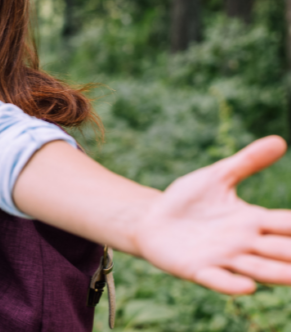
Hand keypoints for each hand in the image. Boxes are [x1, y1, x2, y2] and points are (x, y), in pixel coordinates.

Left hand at [134, 135, 290, 293]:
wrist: (151, 219)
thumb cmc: (187, 200)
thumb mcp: (218, 177)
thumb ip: (247, 162)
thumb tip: (279, 140)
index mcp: (252, 221)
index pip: (286, 225)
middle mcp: (243, 243)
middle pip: (278, 250)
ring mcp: (222, 258)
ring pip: (257, 269)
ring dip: (276, 273)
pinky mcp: (198, 270)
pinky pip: (219, 280)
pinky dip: (232, 285)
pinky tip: (247, 286)